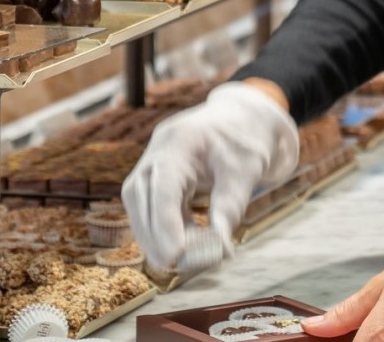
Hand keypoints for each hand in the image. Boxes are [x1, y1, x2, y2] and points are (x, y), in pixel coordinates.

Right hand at [122, 80, 298, 269]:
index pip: (162, 185)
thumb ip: (230, 206)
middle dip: (152, 234)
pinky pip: (146, 202)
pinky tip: (181, 242)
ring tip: (179, 258)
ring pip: (137, 200)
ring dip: (152, 233)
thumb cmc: (245, 139)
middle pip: (138, 194)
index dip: (164, 223)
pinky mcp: (155, 171)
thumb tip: (219, 248)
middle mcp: (159, 147)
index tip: (175, 255)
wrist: (243, 117)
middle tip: (174, 265)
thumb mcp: (246, 171)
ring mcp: (153, 157)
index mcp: (181, 139)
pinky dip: (160, 225)